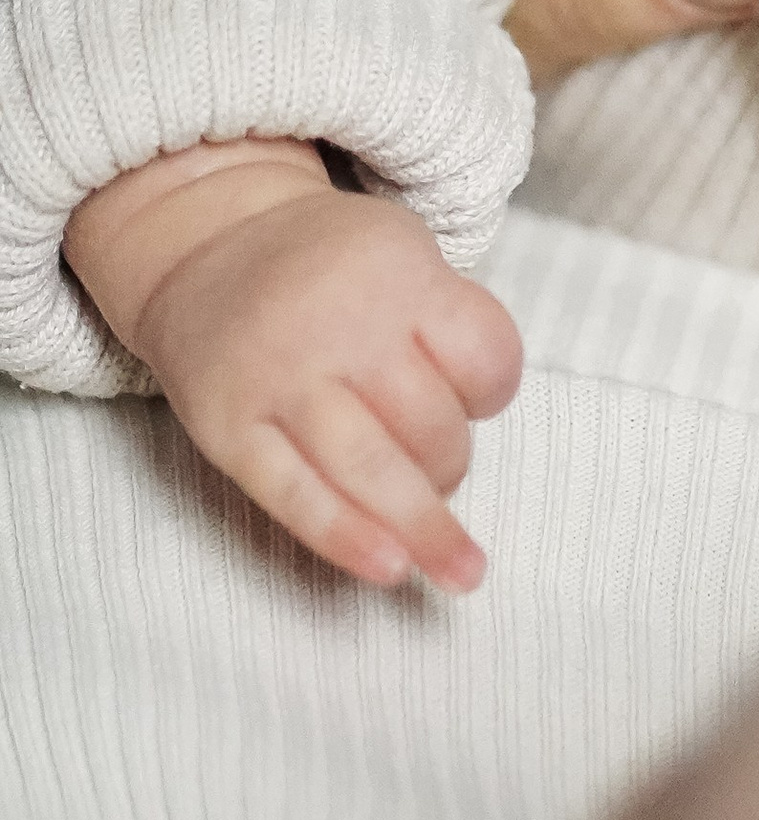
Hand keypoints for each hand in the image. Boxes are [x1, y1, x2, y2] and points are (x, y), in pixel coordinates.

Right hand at [65, 140, 520, 589]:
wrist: (205, 249)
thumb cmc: (330, 266)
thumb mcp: (403, 250)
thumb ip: (445, 325)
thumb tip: (475, 426)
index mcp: (398, 275)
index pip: (483, 355)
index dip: (493, 389)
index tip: (476, 396)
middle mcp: (340, 326)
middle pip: (430, 423)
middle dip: (451, 463)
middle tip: (442, 468)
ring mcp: (280, 380)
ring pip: (371, 468)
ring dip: (424, 528)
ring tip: (458, 570)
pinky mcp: (228, 429)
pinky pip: (295, 495)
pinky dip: (346, 537)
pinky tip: (389, 568)